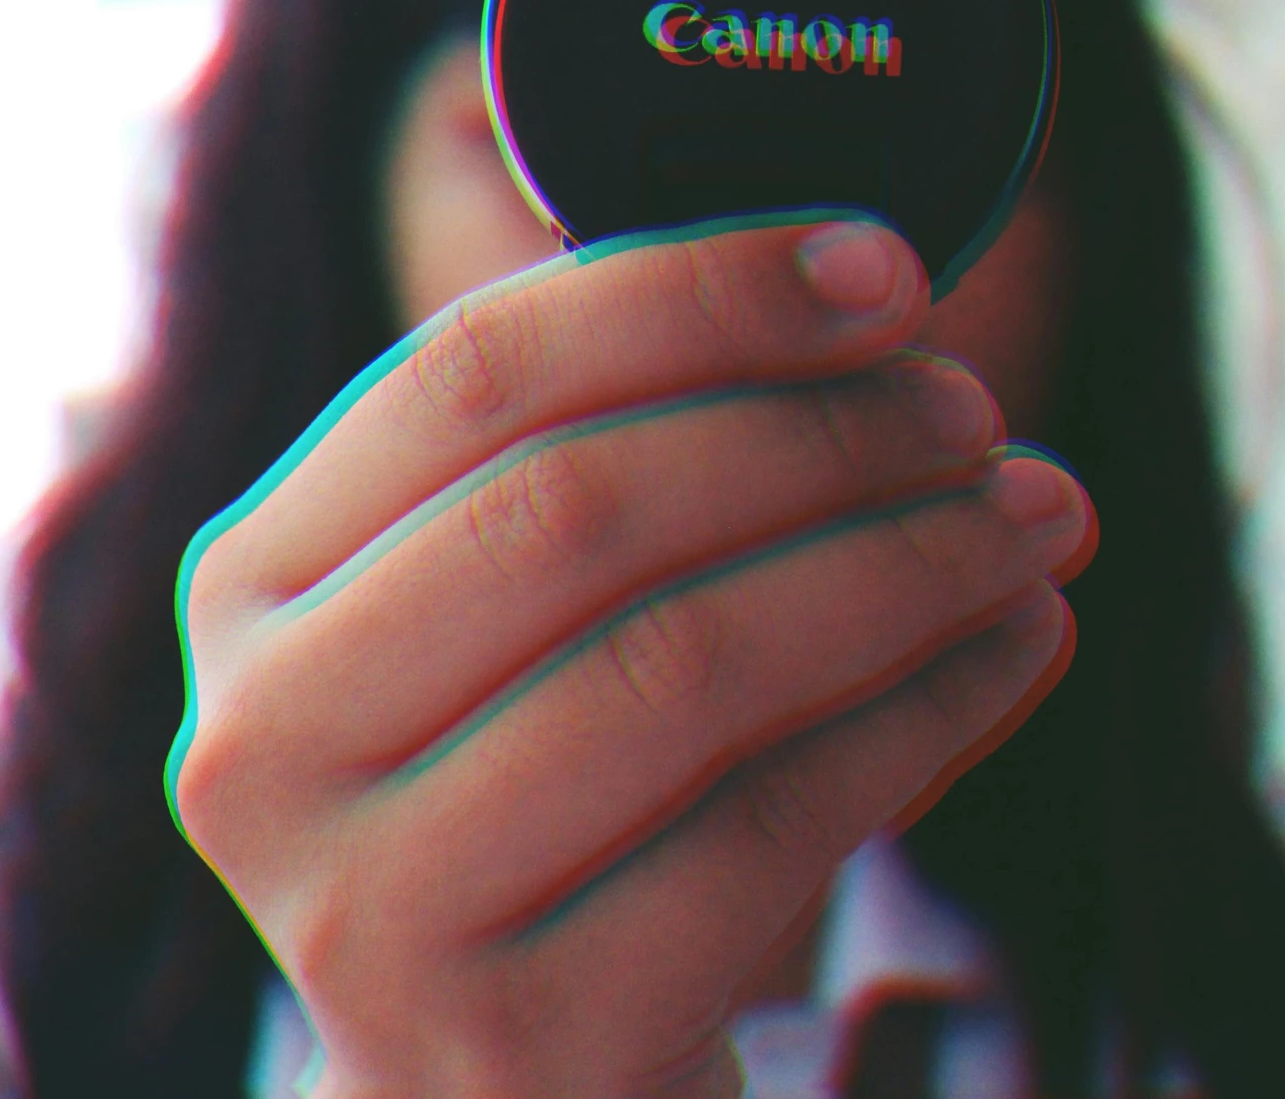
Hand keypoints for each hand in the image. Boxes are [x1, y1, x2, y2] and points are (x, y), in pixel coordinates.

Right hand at [170, 218, 1093, 1097]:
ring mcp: (372, 912)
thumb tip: (858, 289)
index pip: (473, 370)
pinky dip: (925, 715)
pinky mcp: (517, 1045)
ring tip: (1031, 517)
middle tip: (973, 413)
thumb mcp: (512, 623)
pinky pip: (766, 830)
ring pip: (682, 665)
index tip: (885, 268)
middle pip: (576, 508)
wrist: (497, 1095)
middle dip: (814, 434)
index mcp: (253, 588)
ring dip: (898, 566)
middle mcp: (265, 743)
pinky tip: (1018, 650)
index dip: (698, 293)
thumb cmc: (539, 807)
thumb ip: (612, 454)